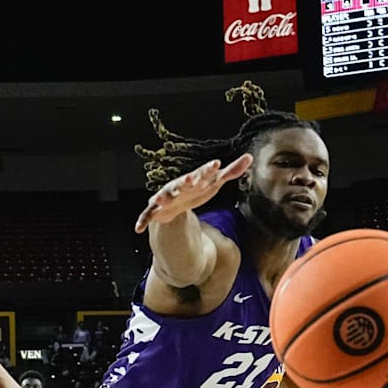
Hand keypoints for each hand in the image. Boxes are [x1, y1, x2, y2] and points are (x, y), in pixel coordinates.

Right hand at [133, 154, 252, 232]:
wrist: (175, 204)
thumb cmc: (197, 190)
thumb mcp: (215, 183)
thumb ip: (231, 171)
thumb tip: (250, 157)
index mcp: (193, 179)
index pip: (202, 173)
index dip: (208, 170)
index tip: (216, 164)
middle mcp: (178, 186)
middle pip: (182, 183)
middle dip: (185, 181)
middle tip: (190, 178)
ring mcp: (166, 198)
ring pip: (162, 196)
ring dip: (161, 197)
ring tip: (158, 199)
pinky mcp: (156, 211)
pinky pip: (148, 216)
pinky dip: (143, 221)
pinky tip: (137, 229)